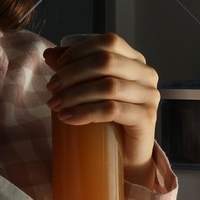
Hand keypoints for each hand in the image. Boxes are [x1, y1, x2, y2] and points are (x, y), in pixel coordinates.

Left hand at [42, 33, 160, 182]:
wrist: (127, 156)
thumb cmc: (110, 121)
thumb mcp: (91, 89)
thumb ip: (75, 69)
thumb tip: (49, 54)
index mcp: (135, 61)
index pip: (109, 42)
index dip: (80, 50)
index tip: (58, 65)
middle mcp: (146, 75)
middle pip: (106, 62)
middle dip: (72, 74)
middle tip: (52, 89)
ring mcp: (149, 96)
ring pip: (108, 86)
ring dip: (75, 94)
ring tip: (56, 105)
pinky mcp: (146, 118)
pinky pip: (112, 110)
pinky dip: (86, 112)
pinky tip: (68, 118)